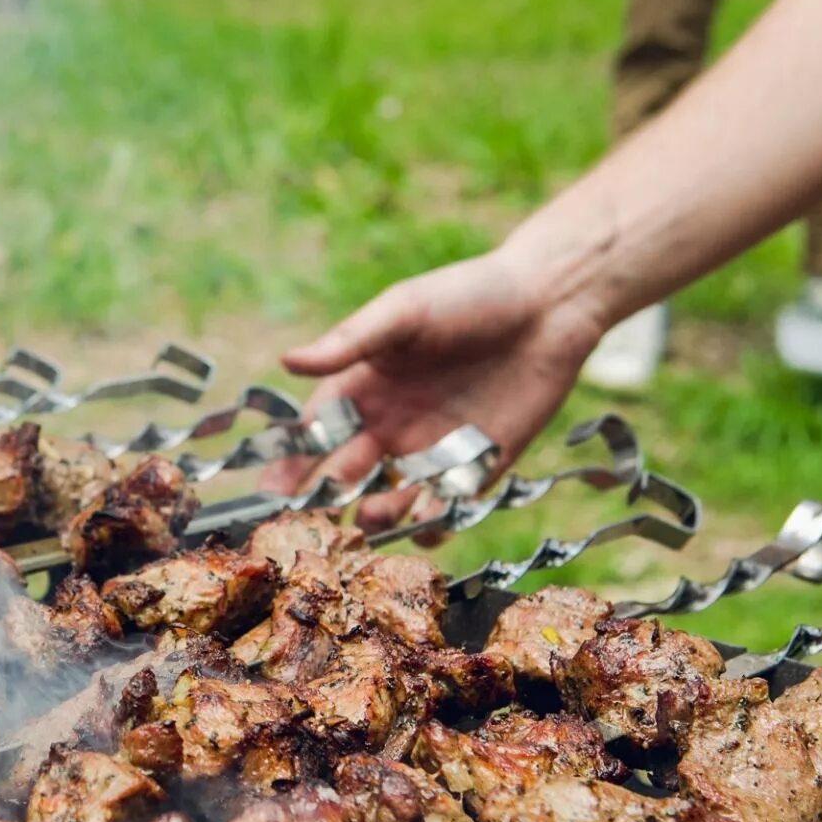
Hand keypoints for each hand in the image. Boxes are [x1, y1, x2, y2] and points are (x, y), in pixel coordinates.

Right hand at [261, 246, 606, 529]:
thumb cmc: (470, 295)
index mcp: (365, 386)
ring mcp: (432, 449)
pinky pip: (445, 508)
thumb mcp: (403, 313)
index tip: (271, 490)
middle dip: (326, 498)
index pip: (316, 433)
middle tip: (314, 519)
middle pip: (346, 474)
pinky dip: (433, 525)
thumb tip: (288, 361)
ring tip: (371, 517)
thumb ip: (349, 343)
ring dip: (377, 516)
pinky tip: (426, 526)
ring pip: (391, 499)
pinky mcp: (476, 467)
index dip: (292, 462)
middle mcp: (391, 424)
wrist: (550, 304)